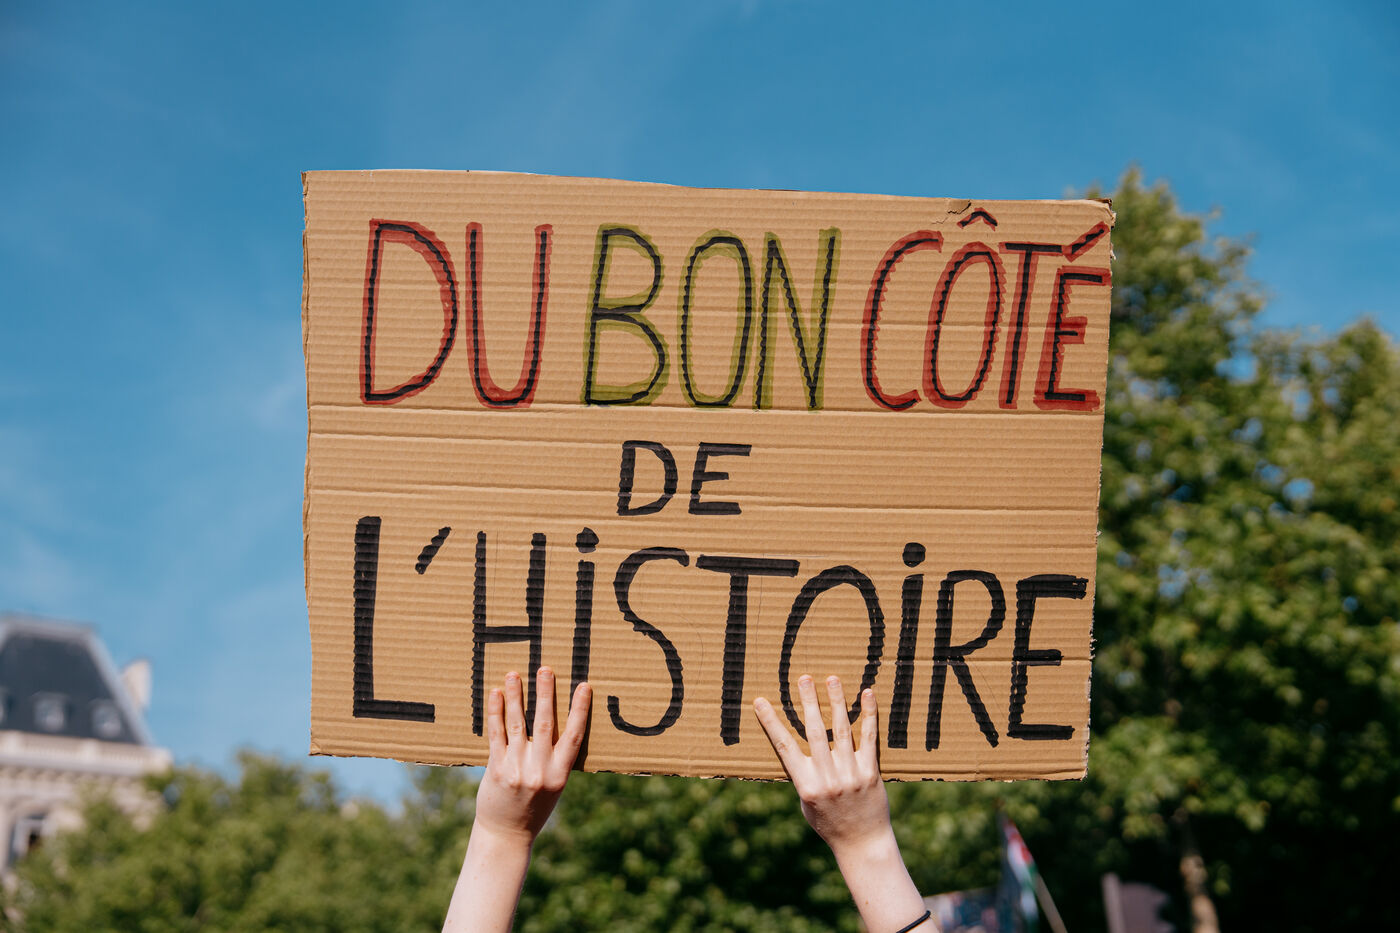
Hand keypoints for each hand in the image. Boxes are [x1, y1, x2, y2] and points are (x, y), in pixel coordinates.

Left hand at [474, 666, 591, 843]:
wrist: (506, 834)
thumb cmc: (534, 808)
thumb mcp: (554, 787)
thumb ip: (555, 760)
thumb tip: (556, 726)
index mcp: (560, 774)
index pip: (575, 736)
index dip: (580, 710)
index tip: (584, 686)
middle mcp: (540, 770)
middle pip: (546, 724)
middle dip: (545, 694)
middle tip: (545, 669)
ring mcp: (517, 769)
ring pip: (518, 725)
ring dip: (517, 697)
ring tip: (514, 674)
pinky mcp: (496, 769)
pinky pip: (496, 735)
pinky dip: (496, 713)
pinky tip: (496, 695)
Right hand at [755, 675, 931, 932]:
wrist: (862, 843)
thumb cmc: (829, 824)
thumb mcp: (806, 805)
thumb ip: (803, 776)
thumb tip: (796, 748)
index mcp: (805, 785)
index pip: (784, 747)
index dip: (771, 722)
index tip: (760, 701)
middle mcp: (827, 778)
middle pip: (814, 732)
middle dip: (807, 702)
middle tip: (803, 678)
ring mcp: (850, 774)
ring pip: (841, 730)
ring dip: (835, 702)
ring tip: (832, 678)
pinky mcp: (871, 772)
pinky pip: (869, 739)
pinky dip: (868, 715)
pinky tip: (867, 695)